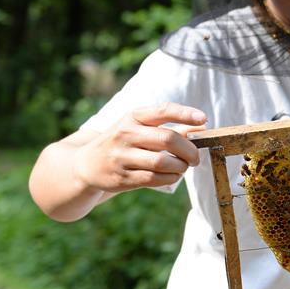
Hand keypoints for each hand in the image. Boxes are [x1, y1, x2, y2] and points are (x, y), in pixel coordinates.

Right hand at [72, 102, 206, 192]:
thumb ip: (171, 127)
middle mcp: (125, 133)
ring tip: (182, 167)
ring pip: (162, 161)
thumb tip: (201, 127)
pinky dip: (170, 178)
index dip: (185, 114)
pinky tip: (172, 175)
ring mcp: (121, 156)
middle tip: (195, 157)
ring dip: (180, 166)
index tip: (203, 119)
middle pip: (167, 139)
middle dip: (189, 150)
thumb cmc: (123, 143)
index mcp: (133, 117)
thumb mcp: (140, 128)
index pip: (163, 110)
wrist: (86, 165)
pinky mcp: (121, 177)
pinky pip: (154, 178)